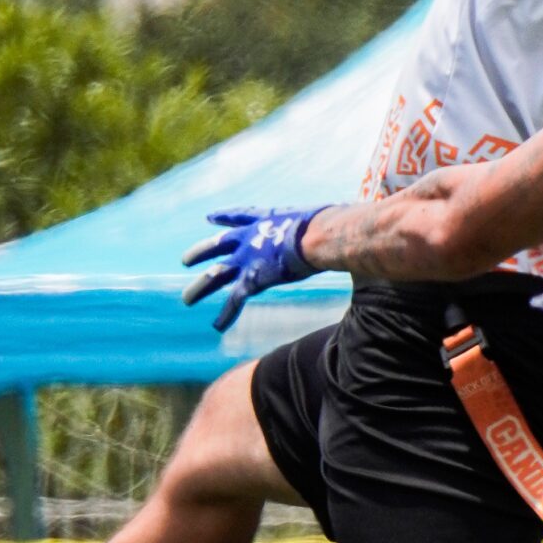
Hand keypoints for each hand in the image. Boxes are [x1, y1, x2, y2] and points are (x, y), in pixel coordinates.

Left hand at [182, 207, 328, 332]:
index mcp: (266, 220)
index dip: (224, 217)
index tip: (210, 217)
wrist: (317, 235)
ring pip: (214, 276)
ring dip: (200, 289)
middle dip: (200, 253)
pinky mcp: (251, 280)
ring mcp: (246, 259)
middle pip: (217, 245)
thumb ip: (330, 223)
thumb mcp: (325, 219)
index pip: (240, 217)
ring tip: (187, 300)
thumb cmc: (328, 225)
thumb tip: (356, 219)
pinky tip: (216, 326)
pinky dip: (226, 315)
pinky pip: (234, 300)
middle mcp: (250, 238)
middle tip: (185, 260)